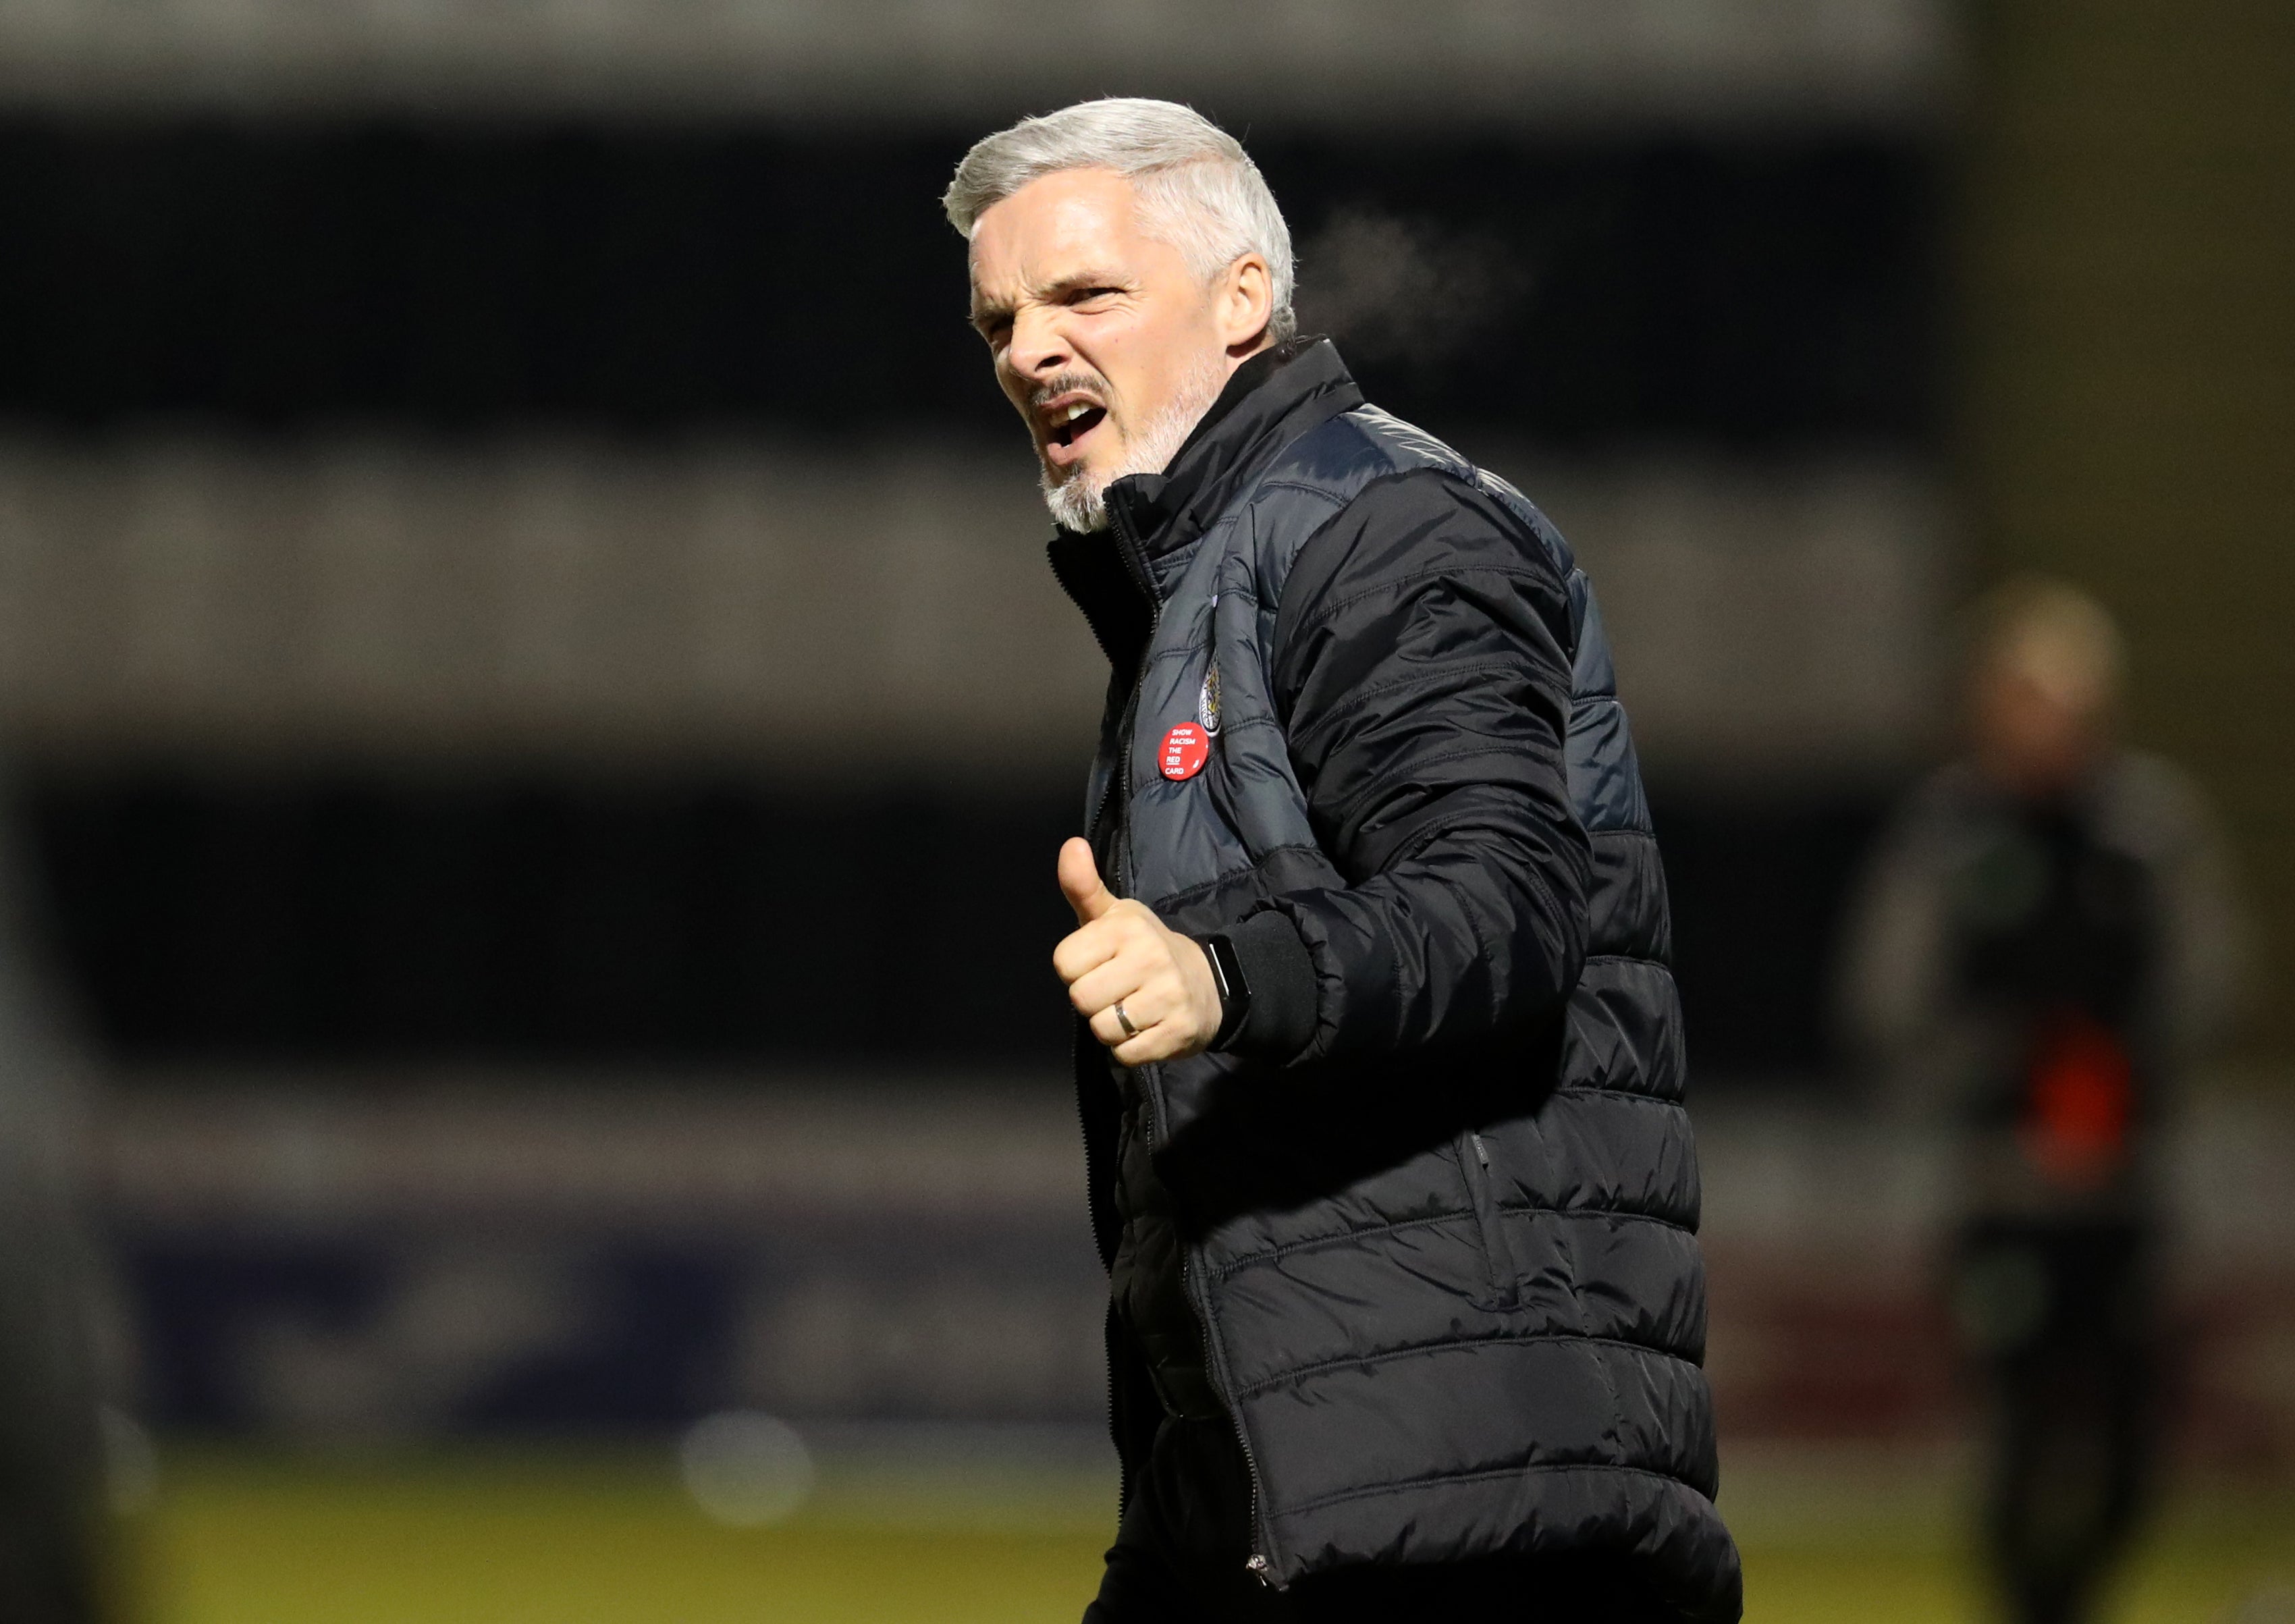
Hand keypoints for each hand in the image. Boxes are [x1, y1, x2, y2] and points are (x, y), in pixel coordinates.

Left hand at [1052, 837, 1222, 1065]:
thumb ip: (1083, 886)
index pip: (1064, 964)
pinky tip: (1146, 1028)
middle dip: (1093, 1000)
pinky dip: (1130, 1049)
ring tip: (1131, 1008)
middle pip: (1081, 999)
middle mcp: (1150, 957)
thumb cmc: (1144, 948)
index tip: (1099, 963)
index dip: (1076, 969)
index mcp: (1127, 927)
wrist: (1209, 983)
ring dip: (1111, 1026)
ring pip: (1103, 1029)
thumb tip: (1071, 845)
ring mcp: (1168, 996)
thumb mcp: (1114, 915)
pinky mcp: (1177, 1032)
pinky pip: (1126, 1055)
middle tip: (1117, 989)